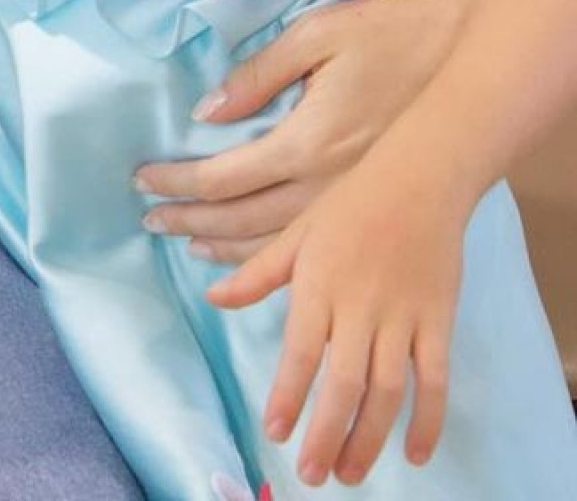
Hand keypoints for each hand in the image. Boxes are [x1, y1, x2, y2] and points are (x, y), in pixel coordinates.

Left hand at [134, 0, 470, 260]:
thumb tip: (206, 112)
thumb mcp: (314, 36)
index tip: (142, 180)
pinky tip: (249, 254)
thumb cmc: (384, 34)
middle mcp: (327, 185)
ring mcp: (351, 201)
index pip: (224, 176)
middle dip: (189, 219)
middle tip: (148, 218)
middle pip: (242, 217)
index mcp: (308, 142)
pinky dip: (271, 256)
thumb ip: (257, 75)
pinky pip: (311, 245)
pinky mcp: (368, 202)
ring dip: (226, 245)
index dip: (178, 182)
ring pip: (277, 242)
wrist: (460, 54)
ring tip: (186, 240)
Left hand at [208, 160, 461, 484]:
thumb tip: (212, 297)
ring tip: (352, 474)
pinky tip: (416, 454)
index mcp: (319, 285)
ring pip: (387, 391)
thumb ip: (257, 272)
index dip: (287, 393)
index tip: (273, 430)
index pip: (300, 350)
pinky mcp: (439, 322)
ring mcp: (403, 317)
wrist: (417, 178)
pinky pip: (436, 381)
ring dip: (370, 437)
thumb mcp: (296, 232)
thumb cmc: (348, 204)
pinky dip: (429, 420)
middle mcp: (360, 307)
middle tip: (312, 474)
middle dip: (327, 433)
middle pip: (343, 382)